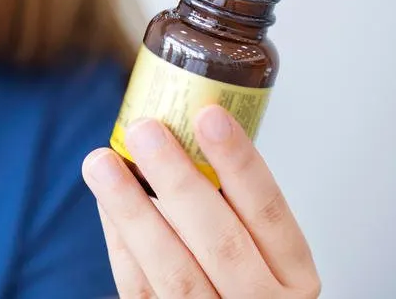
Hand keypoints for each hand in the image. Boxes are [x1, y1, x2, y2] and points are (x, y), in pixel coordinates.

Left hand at [82, 107, 320, 297]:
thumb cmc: (241, 288)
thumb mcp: (262, 257)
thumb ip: (231, 208)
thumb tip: (180, 133)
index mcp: (293, 278)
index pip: (270, 213)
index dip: (240, 162)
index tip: (209, 115)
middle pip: (221, 242)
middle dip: (179, 181)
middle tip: (146, 131)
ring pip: (173, 269)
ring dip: (133, 209)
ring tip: (102, 163)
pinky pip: (140, 288)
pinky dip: (121, 243)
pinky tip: (106, 204)